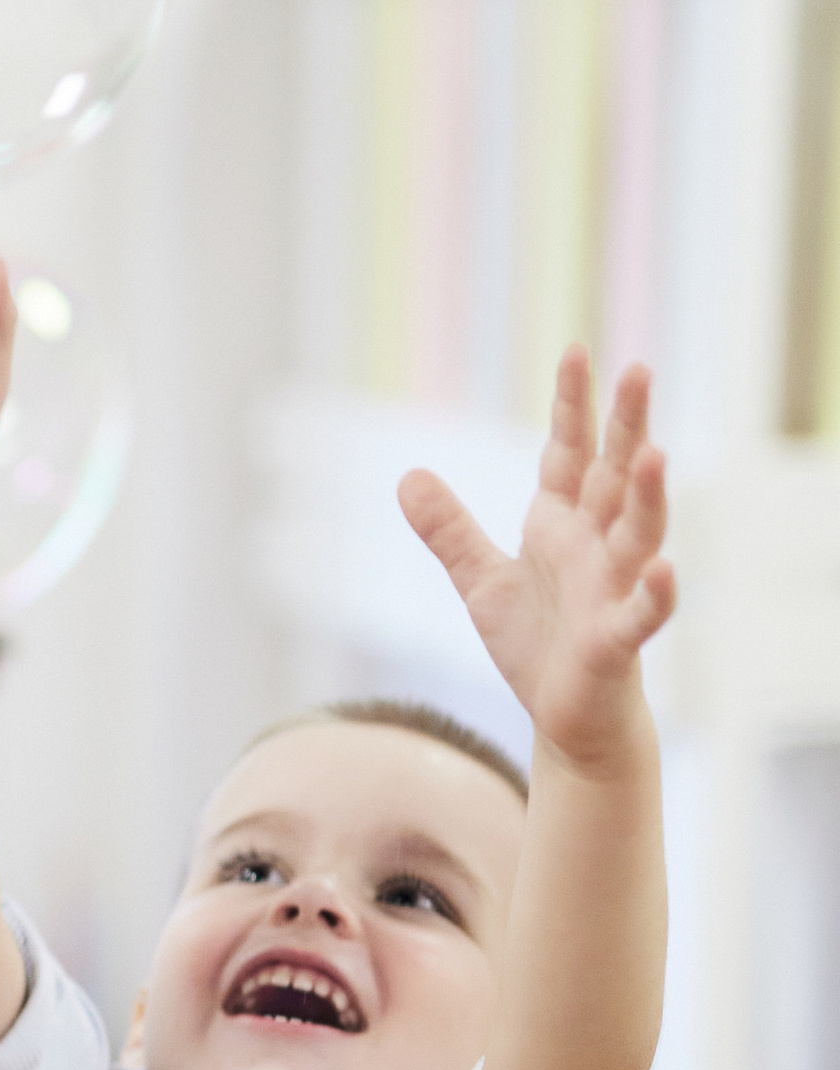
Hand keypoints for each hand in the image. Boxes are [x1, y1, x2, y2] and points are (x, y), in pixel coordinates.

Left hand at [400, 353, 673, 770]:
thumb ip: (449, 531)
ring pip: (638, 533)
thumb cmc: (536, 646)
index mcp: (561, 526)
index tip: (576, 350)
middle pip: (613, 477)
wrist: (566, 719)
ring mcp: (612, 591)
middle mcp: (595, 548)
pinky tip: (662, 569)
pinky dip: (653, 593)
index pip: (569, 453)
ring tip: (654, 452)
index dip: (573, 406)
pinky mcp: (616, 641)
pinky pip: (640, 614)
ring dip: (648, 495)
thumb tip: (407, 476)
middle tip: (639, 370)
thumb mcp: (480, 582)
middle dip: (626, 426)